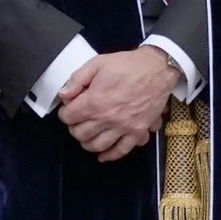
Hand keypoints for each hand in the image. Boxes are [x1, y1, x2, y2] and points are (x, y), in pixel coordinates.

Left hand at [58, 47, 180, 160]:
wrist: (157, 69)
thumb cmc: (128, 65)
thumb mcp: (97, 63)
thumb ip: (77, 79)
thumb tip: (63, 95)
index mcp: (94, 101)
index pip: (68, 117)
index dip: (65, 112)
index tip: (70, 108)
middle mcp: (107, 118)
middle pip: (80, 134)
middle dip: (74, 128)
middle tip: (78, 121)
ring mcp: (123, 127)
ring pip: (97, 145)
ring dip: (87, 143)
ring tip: (88, 136)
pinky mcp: (137, 131)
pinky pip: (121, 150)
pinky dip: (110, 155)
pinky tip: (103, 155)